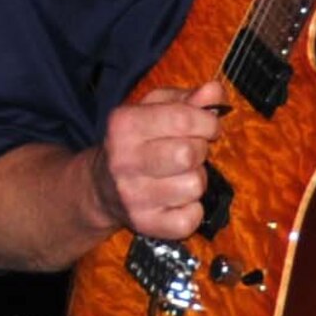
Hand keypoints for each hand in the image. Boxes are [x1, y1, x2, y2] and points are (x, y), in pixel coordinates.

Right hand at [92, 81, 225, 241]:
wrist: (101, 187)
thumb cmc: (139, 141)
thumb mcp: (154, 109)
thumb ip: (188, 98)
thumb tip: (214, 91)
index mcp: (125, 125)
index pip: (184, 118)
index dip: (208, 122)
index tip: (208, 127)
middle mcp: (123, 160)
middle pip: (189, 154)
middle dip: (200, 151)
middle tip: (189, 153)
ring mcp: (132, 195)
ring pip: (194, 186)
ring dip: (196, 180)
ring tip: (179, 176)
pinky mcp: (144, 224)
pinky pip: (190, 218)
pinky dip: (193, 210)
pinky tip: (176, 200)